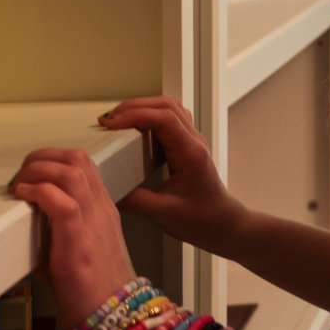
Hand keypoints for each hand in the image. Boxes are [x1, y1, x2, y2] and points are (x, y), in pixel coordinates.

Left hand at [9, 148, 136, 329]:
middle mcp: (101, 208)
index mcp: (102, 208)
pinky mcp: (79, 243)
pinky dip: (41, 192)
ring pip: (72, 172)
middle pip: (78, 158)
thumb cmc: (90, 289)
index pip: (84, 164)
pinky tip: (25, 197)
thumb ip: (58, 227)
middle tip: (22, 173)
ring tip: (21, 183)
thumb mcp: (75, 247)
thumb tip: (28, 216)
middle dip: (44, 156)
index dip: (54, 157)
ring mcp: (93, 223)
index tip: (31, 170)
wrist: (112, 318)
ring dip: (40, 169)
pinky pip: (64, 203)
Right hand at [98, 97, 243, 253]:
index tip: (111, 123)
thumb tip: (107, 187)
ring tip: (119, 119)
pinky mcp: (188, 144)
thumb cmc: (200, 219)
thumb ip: (135, 201)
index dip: (136, 115)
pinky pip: (172, 117)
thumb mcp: (163, 214)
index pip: (164, 119)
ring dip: (144, 107)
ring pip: (170, 107)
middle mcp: (194, 140)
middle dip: (135, 106)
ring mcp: (193, 140)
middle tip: (108, 120)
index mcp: (190, 153)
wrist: (222, 224)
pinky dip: (152, 114)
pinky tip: (137, 125)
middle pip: (166, 105)